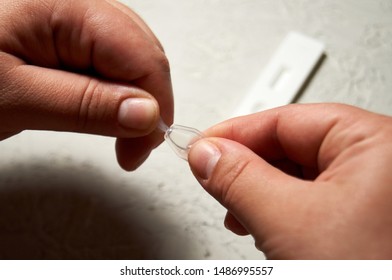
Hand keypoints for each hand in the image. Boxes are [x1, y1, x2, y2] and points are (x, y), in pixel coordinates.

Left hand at [0, 0, 172, 169]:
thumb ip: (85, 105)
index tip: (139, 151)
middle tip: (130, 146)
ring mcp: (75, 13)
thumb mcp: (13, 96)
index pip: (144, 58)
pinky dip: (110, 89)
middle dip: (146, 105)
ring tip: (111, 128)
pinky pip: (109, 59)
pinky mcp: (68, 29)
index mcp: (68, 4)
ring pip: (131, 59)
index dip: (154, 108)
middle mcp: (80, 1)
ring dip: (129, 99)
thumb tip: (146, 115)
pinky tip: (96, 105)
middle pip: (144, 55)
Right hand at [188, 103, 391, 258]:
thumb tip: (207, 153)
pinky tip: (267, 224)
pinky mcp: (365, 217)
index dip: (237, 133)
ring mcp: (375, 191)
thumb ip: (239, 178)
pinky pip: (313, 198)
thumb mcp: (288, 221)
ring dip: (262, 191)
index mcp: (376, 144)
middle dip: (248, 167)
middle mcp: (381, 163)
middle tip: (216, 180)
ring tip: (241, 213)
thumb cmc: (371, 275)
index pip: (287, 120)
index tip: (203, 147)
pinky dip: (282, 209)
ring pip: (300, 174)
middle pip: (293, 146)